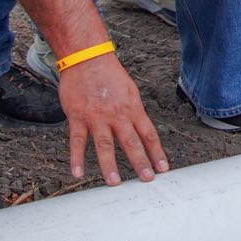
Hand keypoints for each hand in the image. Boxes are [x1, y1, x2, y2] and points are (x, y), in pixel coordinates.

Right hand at [57, 54, 166, 185]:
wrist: (86, 58)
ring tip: (114, 182)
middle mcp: (117, 114)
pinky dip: (76, 157)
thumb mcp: (129, 91)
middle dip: (140, 162)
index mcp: (132, 108)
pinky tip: (77, 172)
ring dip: (109, 164)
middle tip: (147, 179)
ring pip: (104, 144)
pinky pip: (77, 140)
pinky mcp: (77, 117)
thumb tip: (142, 132)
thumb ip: (134, 113)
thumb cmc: (109, 75)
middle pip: (131, 141)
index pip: (148, 134)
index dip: (156, 152)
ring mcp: (96, 117)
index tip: (163, 169)